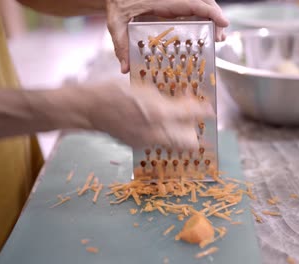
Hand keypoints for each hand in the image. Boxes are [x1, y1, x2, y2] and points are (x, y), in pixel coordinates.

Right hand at [80, 79, 214, 148]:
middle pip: (189, 143)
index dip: (203, 111)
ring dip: (179, 135)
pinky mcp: (138, 146)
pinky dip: (163, 136)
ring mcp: (146, 142)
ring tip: (173, 121)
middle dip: (194, 131)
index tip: (210, 110)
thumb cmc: (114, 92)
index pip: (191, 116)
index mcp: (157, 113)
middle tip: (191, 119)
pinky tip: (156, 124)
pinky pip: (159, 144)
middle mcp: (154, 132)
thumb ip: (169, 99)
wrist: (88, 109)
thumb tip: (189, 101)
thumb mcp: (145, 89)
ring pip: (174, 145)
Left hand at [106, 0, 228, 72]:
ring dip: (212, 18)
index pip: (194, 3)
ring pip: (201, 3)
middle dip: (215, 18)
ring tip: (218, 36)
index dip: (211, 12)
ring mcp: (175, 0)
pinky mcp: (174, 3)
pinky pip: (194, 6)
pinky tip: (207, 30)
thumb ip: (121, 45)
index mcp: (162, 1)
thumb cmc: (117, 4)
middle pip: (203, 2)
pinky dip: (205, 16)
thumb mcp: (116, 24)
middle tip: (220, 38)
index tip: (224, 23)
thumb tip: (125, 68)